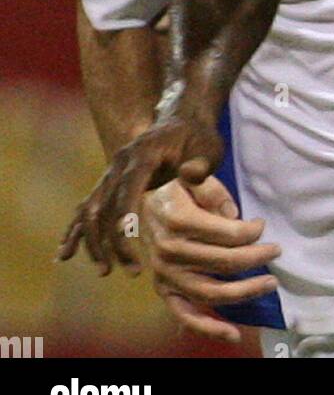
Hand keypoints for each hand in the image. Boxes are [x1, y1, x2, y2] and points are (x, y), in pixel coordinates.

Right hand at [58, 113, 223, 273]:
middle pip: (105, 203)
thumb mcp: (208, 147)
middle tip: (132, 270)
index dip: (124, 212)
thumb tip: (190, 174)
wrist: (183, 122)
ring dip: (93, 241)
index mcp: (143, 153)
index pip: (128, 185)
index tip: (125, 239)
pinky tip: (64, 255)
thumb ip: (201, 163)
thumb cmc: (198, 138)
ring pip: (90, 209)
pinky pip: (86, 208)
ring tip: (105, 271)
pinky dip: (76, 231)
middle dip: (112, 239)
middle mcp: (119, 162)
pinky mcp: (108, 183)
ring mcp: (110, 173)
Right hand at [140, 176, 281, 343]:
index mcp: (179, 221)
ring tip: (270, 283)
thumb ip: (213, 193)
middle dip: (257, 258)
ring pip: (212, 292)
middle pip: (225, 263)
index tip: (262, 225)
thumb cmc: (172, 187)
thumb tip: (235, 217)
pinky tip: (232, 334)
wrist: (137, 203)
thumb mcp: (193, 177)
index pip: (228, 234)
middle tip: (276, 251)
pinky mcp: (163, 290)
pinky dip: (209, 328)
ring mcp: (166, 275)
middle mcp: (170, 252)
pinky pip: (185, 315)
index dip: (252, 232)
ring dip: (245, 292)